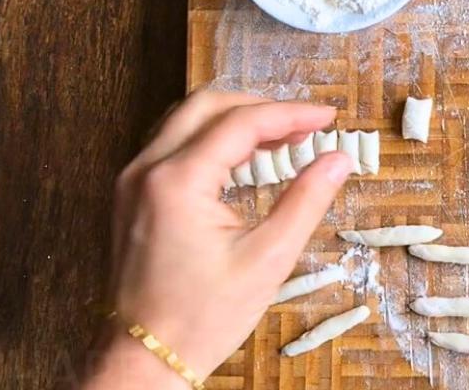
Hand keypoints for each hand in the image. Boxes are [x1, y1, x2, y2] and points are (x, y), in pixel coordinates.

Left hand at [83, 91, 352, 387]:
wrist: (143, 362)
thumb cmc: (204, 317)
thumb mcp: (267, 261)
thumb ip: (305, 201)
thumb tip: (339, 159)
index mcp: (178, 181)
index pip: (242, 123)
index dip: (291, 114)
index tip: (328, 118)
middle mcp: (147, 169)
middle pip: (208, 105)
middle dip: (261, 108)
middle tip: (302, 126)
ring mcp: (132, 180)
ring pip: (186, 118)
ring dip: (234, 119)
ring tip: (278, 138)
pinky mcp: (130, 195)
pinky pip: (172, 142)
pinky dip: (210, 138)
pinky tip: (241, 159)